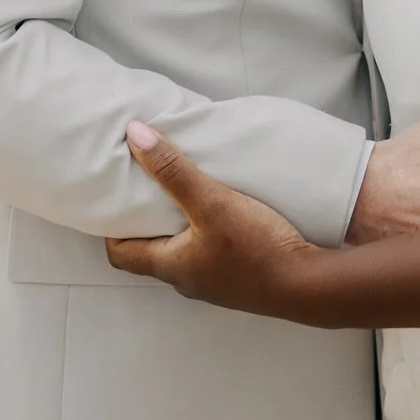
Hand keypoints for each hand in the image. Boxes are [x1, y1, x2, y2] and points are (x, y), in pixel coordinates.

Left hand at [106, 123, 322, 317]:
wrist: (308, 284)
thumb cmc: (256, 248)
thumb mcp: (212, 202)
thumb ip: (173, 170)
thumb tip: (134, 136)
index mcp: (170, 266)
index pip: (121, 254)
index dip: (111, 228)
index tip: (113, 199)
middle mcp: (187, 279)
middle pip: (151, 251)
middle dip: (146, 220)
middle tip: (146, 187)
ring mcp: (215, 282)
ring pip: (184, 251)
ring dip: (180, 224)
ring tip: (185, 191)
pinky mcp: (240, 277)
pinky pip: (211, 253)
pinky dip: (207, 231)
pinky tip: (225, 210)